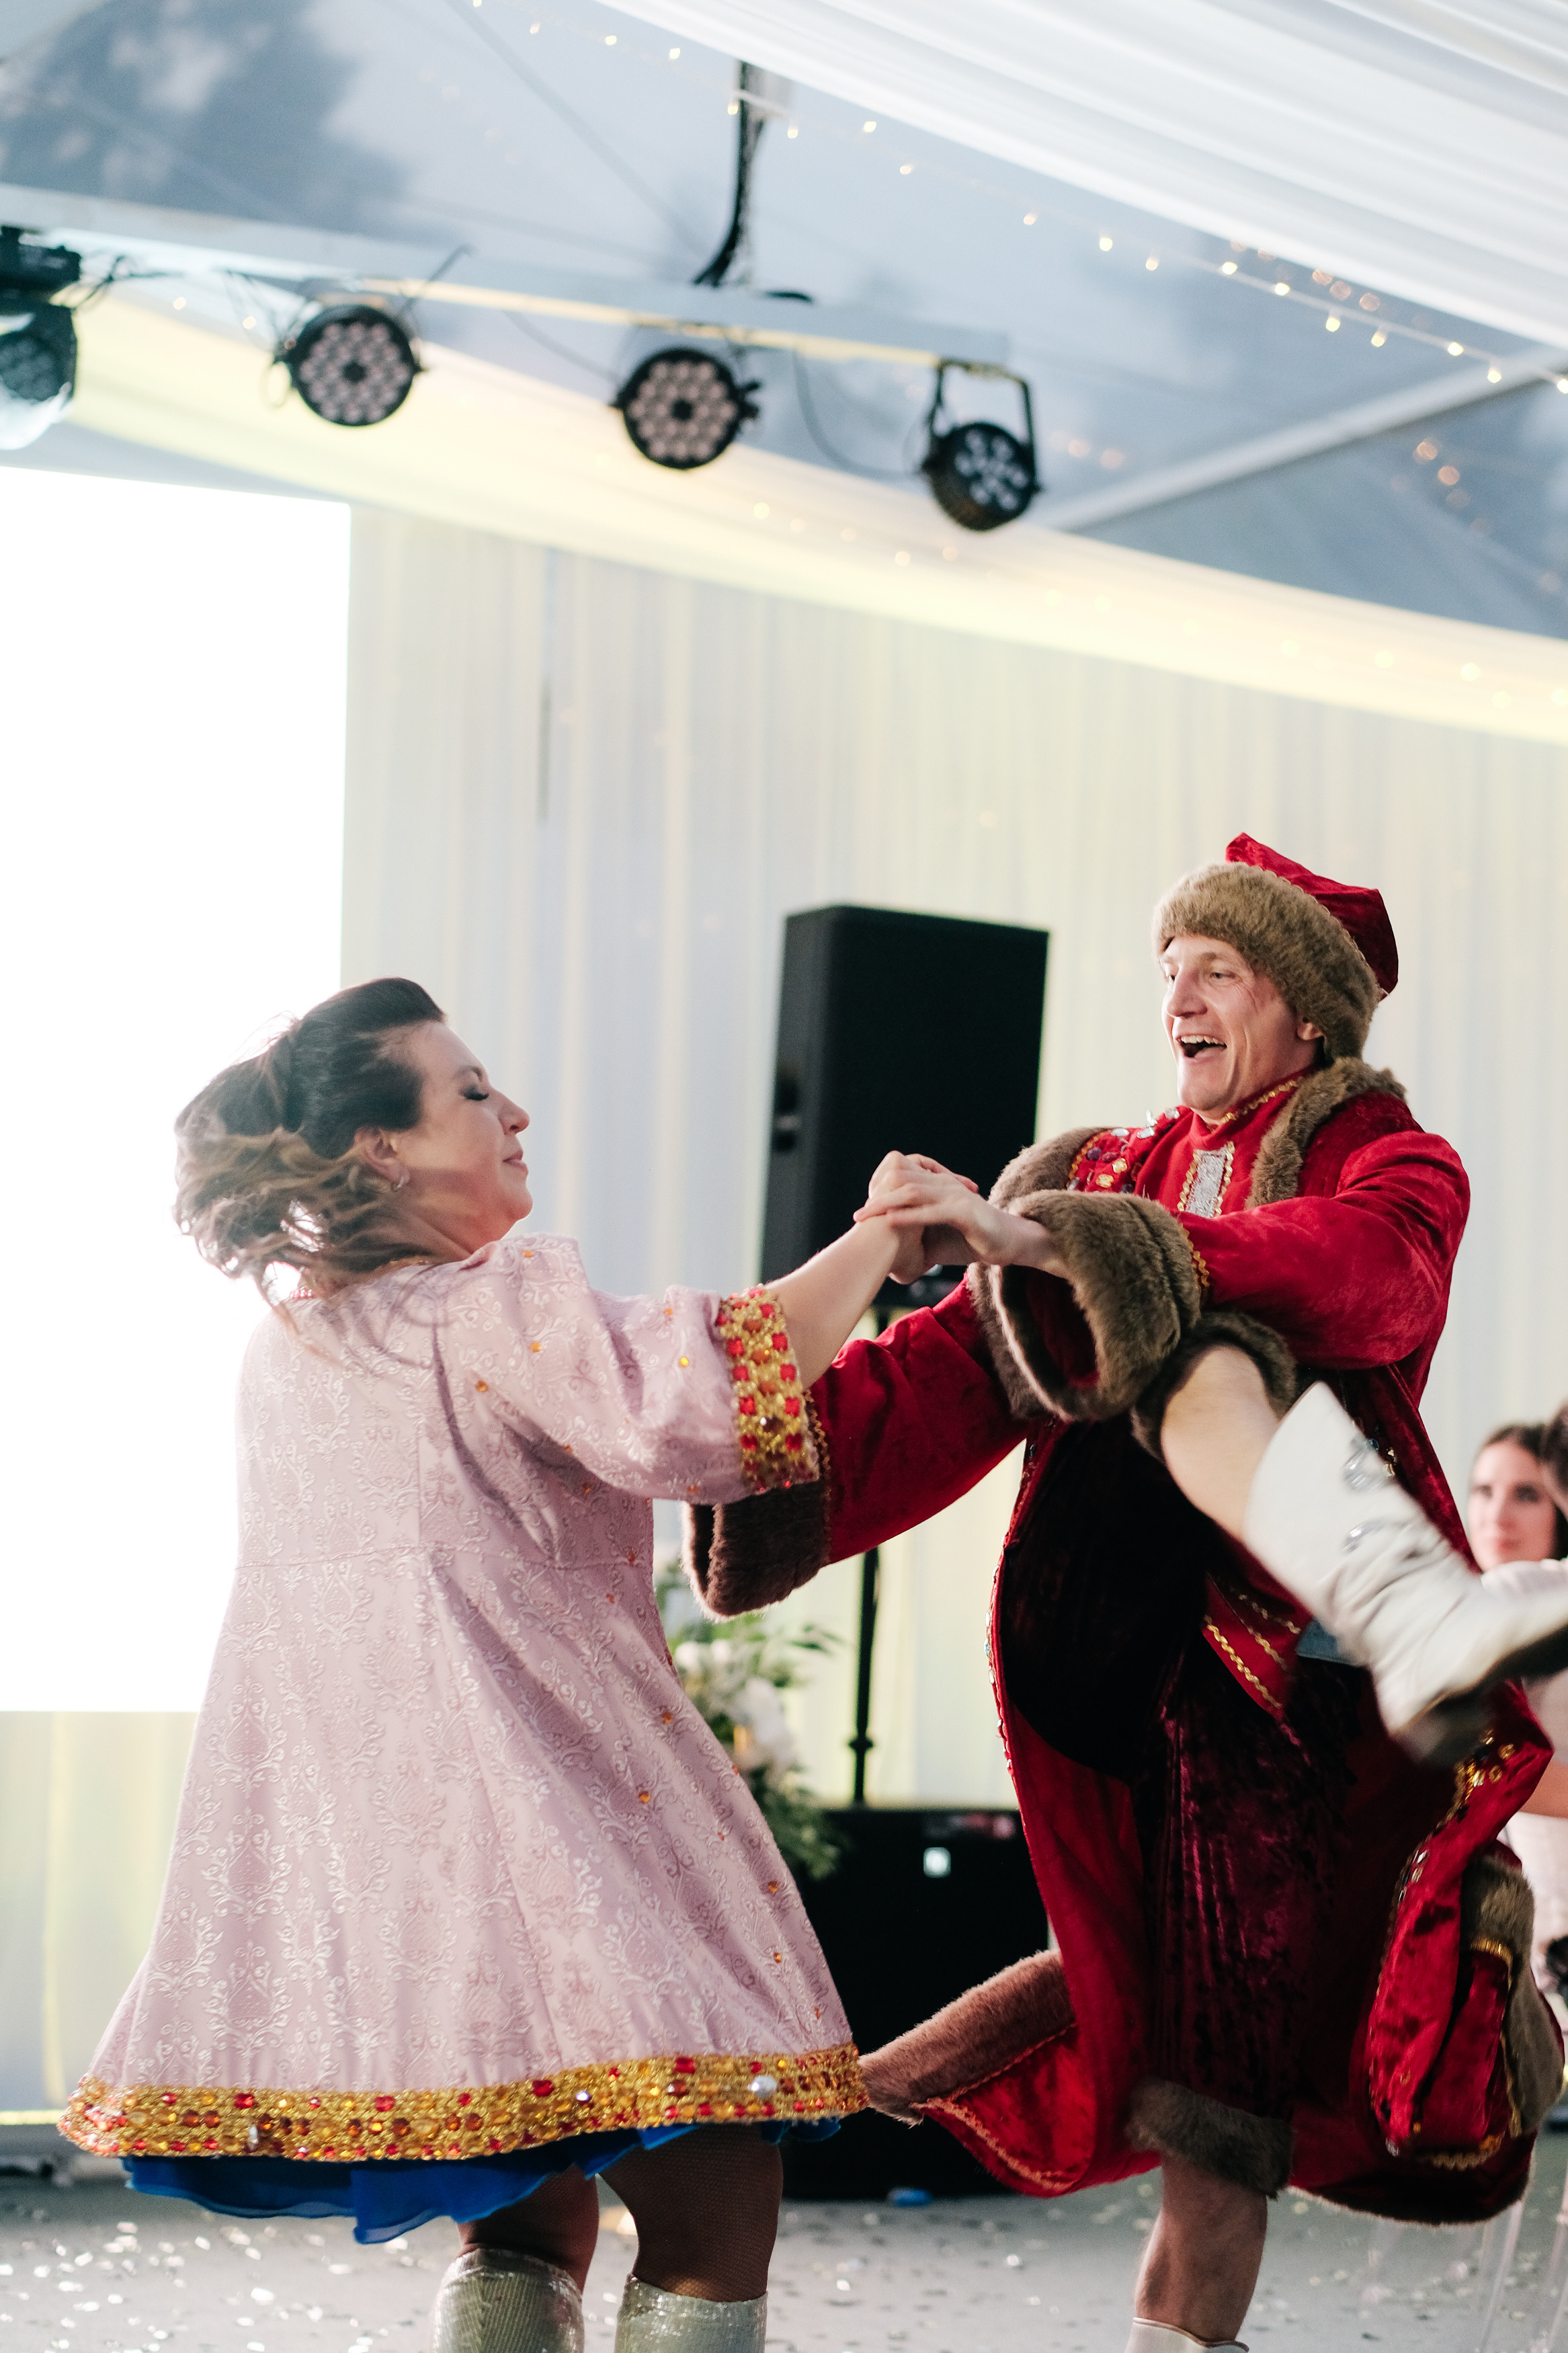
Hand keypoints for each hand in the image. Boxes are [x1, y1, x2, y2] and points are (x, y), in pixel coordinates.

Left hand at [854, 1162, 1066, 1277]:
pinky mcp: (965, 1212)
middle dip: (877, 1198)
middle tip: (856, 1216)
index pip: (902, 1183)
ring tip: (867, 1216)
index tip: (862, 1213)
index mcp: (937, 1188)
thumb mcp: (937, 1240)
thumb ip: (915, 1239)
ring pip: (914, 1192)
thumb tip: (889, 1256)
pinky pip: (933, 1210)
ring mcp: (955, 1196)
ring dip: (887, 1203)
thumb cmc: (972, 1241)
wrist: (1010, 1243)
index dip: (880, 1194)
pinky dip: (911, 1215)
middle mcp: (944, 1186)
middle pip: (902, 1183)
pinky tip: (893, 1220)